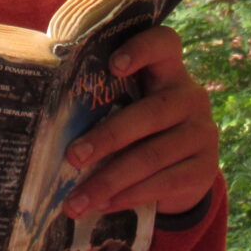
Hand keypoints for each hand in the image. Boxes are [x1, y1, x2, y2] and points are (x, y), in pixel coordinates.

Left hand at [62, 25, 219, 218]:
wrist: (184, 172)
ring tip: (76, 201)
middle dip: (108, 137)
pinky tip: (103, 205)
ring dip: (109, 180)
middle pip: (151, 113)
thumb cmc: (142, 130)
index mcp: (169, 71)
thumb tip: (47, 116)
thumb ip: (105, 101)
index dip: (142, 49)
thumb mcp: (131, 106)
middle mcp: (191, 98)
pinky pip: (163, 184)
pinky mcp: (204, 171)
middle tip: (73, 157)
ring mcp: (201, 135)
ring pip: (152, 157)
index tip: (113, 65)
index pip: (164, 45)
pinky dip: (128, 196)